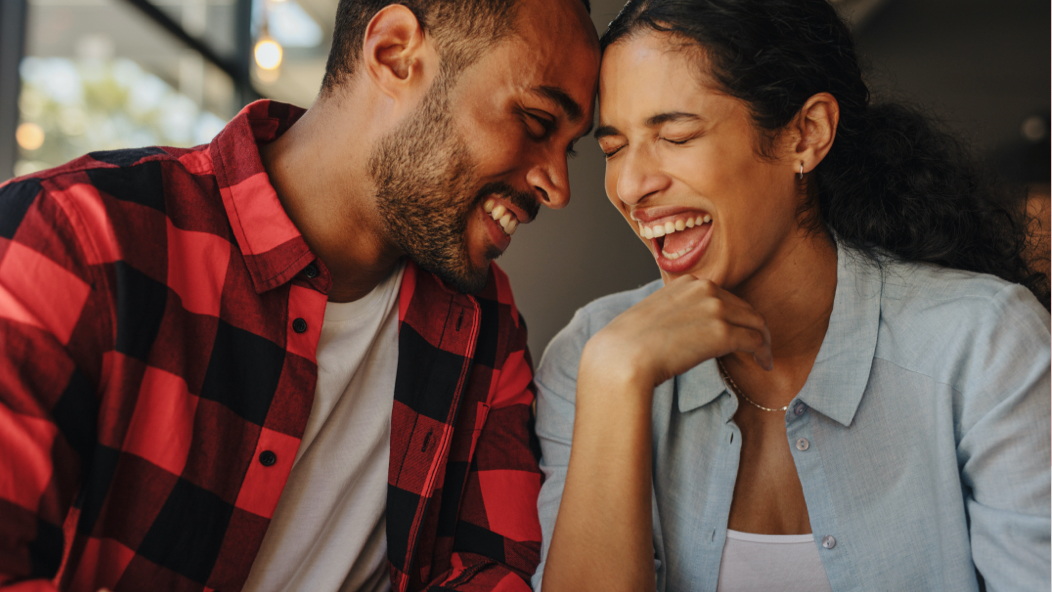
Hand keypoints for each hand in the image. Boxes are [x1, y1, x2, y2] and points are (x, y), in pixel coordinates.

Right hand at [582, 275, 772, 389]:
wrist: (622, 357)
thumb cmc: (629, 343)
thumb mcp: (653, 313)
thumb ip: (676, 312)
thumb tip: (685, 329)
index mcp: (687, 282)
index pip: (724, 296)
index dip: (736, 315)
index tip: (739, 330)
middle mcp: (705, 289)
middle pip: (745, 307)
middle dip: (755, 327)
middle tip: (759, 347)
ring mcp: (715, 309)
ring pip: (756, 323)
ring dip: (763, 341)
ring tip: (763, 357)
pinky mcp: (722, 333)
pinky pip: (755, 341)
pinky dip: (763, 353)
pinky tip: (763, 365)